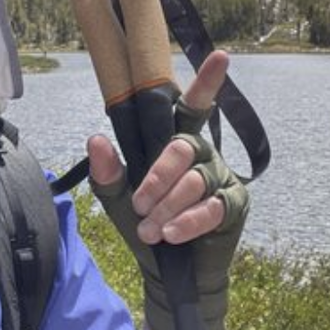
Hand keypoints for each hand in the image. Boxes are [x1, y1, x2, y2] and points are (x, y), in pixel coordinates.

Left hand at [87, 50, 249, 329]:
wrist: (164, 273)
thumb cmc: (143, 224)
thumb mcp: (116, 200)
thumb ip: (107, 172)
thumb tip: (95, 140)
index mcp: (175, 142)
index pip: (192, 107)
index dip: (207, 82)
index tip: (221, 56)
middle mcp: (201, 153)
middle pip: (182, 146)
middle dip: (158, 176)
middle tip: (139, 203)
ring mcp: (220, 178)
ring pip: (194, 180)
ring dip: (167, 207)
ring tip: (151, 229)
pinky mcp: (233, 205)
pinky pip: (212, 206)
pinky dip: (188, 221)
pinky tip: (173, 234)